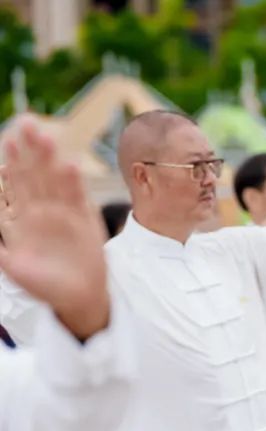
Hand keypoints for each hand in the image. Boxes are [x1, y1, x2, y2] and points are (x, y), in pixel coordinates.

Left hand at [0, 117, 109, 340]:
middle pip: (35, 175)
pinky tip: (69, 166)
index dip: (12, 164)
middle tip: (26, 123)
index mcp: (21, 220)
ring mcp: (64, 216)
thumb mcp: (14, 269)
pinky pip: (77, 200)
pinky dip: (73, 184)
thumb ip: (2, 251)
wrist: (78, 299)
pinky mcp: (85, 224)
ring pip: (55, 181)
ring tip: (46, 137)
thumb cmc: (45, 287)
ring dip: (50, 159)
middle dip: (30, 150)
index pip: (15, 185)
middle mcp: (42, 212)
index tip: (8, 143)